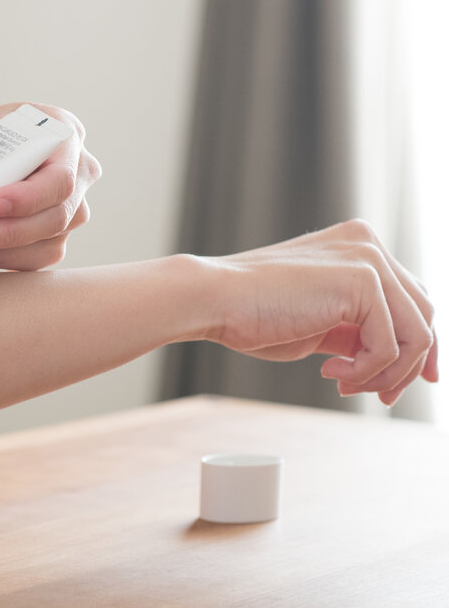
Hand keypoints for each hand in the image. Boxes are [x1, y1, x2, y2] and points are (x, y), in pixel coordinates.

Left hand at [0, 102, 100, 270]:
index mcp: (60, 131)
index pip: (60, 173)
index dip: (28, 196)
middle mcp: (76, 169)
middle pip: (60, 214)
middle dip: (10, 231)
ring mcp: (71, 206)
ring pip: (51, 241)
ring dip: (3, 249)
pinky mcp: (56, 236)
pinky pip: (39, 260)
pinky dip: (4, 259)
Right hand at [206, 220, 437, 405]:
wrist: (214, 300)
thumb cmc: (252, 312)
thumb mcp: (319, 323)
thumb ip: (357, 329)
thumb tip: (396, 359)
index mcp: (358, 246)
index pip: (412, 299)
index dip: (416, 347)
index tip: (399, 382)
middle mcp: (369, 244)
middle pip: (423, 316)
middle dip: (407, 366)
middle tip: (377, 395)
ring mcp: (369, 259)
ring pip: (416, 334)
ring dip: (385, 373)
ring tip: (346, 384)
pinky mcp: (363, 280)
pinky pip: (390, 344)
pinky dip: (366, 370)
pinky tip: (331, 372)